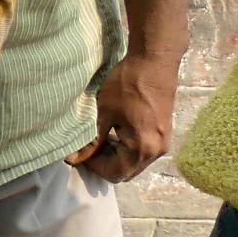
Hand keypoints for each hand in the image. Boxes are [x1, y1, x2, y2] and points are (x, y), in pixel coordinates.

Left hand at [69, 53, 179, 181]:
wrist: (154, 63)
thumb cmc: (128, 85)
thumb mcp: (105, 112)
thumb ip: (92, 140)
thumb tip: (74, 157)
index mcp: (143, 148)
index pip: (115, 173)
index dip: (93, 166)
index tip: (78, 152)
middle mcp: (157, 151)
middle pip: (126, 171)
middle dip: (104, 163)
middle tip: (85, 147)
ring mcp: (162, 143)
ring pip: (134, 162)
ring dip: (115, 156)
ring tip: (96, 138)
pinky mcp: (163, 134)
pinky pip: (142, 151)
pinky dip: (125, 148)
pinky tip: (112, 132)